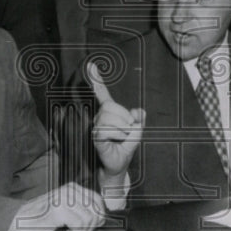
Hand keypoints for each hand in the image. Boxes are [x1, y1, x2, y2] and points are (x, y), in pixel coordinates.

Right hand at [8, 182, 105, 230]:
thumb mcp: (66, 206)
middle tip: (79, 229)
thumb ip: (82, 206)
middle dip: (91, 224)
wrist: (22, 219)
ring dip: (82, 230)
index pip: (98, 200)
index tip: (91, 224)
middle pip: (96, 211)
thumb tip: (103, 216)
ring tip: (71, 230)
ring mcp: (64, 199)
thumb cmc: (45, 216)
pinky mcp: (59, 210)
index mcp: (73, 187)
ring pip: (89, 219)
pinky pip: (79, 225)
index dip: (99, 215)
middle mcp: (70, 190)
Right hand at [88, 60, 144, 180]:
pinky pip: (105, 129)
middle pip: (110, 106)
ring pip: (108, 118)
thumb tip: (138, 111)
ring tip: (122, 137)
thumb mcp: (138, 130)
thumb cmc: (125, 147)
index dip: (96, 80)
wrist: (119, 164)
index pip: (102, 94)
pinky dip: (117, 135)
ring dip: (122, 129)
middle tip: (127, 129)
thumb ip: (139, 118)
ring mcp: (96, 126)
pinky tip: (116, 141)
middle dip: (124, 118)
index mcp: (110, 111)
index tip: (91, 66)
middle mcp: (100, 116)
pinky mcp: (94, 136)